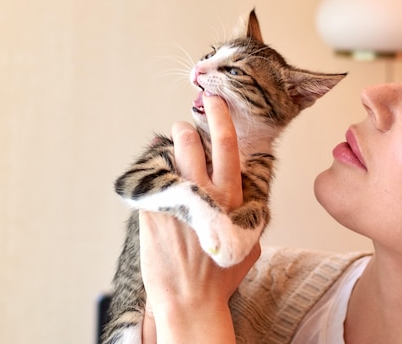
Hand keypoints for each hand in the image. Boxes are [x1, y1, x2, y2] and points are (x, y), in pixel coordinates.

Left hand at [140, 94, 260, 342]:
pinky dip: (157, 182)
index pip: (226, 146)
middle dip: (187, 131)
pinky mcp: (151, 212)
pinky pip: (153, 183)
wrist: (190, 300)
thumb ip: (248, 213)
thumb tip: (245, 197)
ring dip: (171, 152)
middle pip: (190, 142)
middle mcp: (201, 193)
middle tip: (186, 132)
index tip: (215, 101)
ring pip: (168, 157)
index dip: (220, 118)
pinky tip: (162, 195)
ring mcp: (173, 200)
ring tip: (173, 161)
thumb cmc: (222, 276)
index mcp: (230, 198)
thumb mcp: (250, 241)